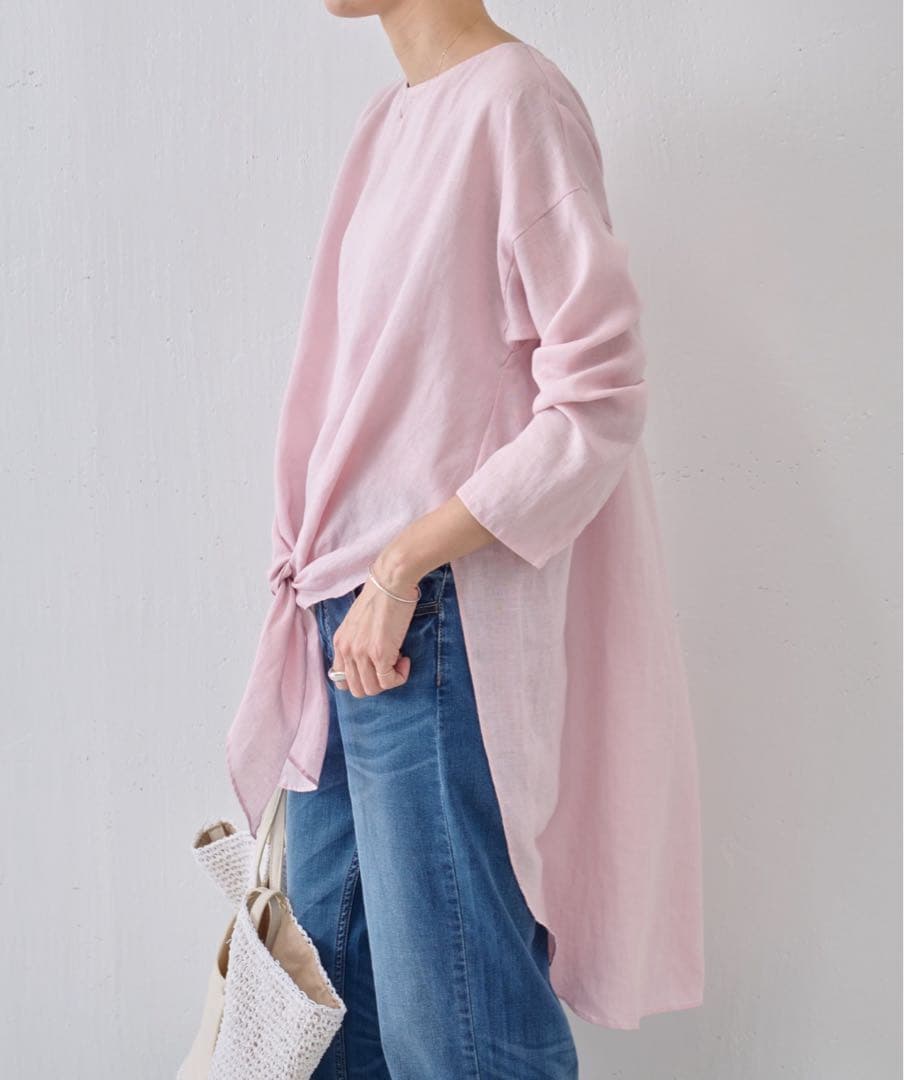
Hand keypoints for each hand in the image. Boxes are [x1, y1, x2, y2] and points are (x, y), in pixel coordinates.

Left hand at [330, 574, 418, 696]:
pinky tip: (405, 659)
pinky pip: (389, 681)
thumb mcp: (358, 622)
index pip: (341, 681)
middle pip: (357, 689)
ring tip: (399, 660)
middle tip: (389, 665)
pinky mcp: (379, 653)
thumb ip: (356, 641)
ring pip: (373, 689)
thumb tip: (368, 661)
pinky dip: (400, 676)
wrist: (391, 581)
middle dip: (376, 683)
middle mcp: (346, 650)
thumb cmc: (381, 596)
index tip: (375, 668)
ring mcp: (361, 653)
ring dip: (389, 680)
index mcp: (339, 642)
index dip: (361, 680)